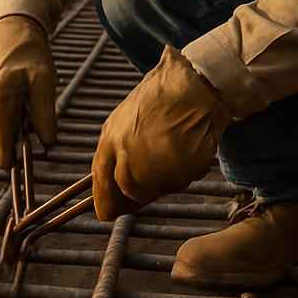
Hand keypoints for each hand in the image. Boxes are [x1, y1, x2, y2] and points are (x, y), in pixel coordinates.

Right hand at [0, 15, 57, 168]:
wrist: (11, 35)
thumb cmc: (31, 57)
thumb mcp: (45, 83)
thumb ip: (45, 115)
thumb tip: (47, 145)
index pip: (1, 147)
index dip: (15, 162)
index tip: (30, 167)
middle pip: (1, 142)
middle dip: (19, 143)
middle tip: (40, 127)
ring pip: (0, 133)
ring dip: (17, 131)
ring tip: (31, 107)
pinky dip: (12, 121)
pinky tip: (23, 104)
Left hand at [93, 44, 230, 219]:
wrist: (196, 86)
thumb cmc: (162, 96)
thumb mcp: (126, 117)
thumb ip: (116, 148)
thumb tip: (114, 181)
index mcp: (111, 139)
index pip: (101, 183)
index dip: (105, 201)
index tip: (109, 211)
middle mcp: (129, 155)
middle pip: (130, 192)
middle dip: (140, 191)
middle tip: (153, 180)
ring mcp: (155, 165)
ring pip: (157, 189)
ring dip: (164, 180)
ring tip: (173, 152)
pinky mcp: (180, 171)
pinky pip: (180, 183)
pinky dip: (185, 173)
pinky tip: (186, 149)